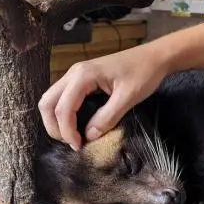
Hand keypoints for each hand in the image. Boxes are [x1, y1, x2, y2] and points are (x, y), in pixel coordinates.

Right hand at [38, 43, 167, 148]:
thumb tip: (88, 136)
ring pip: (52, 99)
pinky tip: (76, 124)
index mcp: (83, 75)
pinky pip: (63, 96)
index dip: (66, 131)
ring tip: (72, 136)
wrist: (155, 56)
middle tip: (71, 143)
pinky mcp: (82, 78)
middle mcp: (74, 73)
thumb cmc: (144, 73)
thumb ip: (107, 117)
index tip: (79, 146)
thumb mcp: (128, 97)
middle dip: (54, 126)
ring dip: (56, 119)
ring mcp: (76, 74)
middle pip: (47, 102)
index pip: (63, 108)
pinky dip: (63, 112)